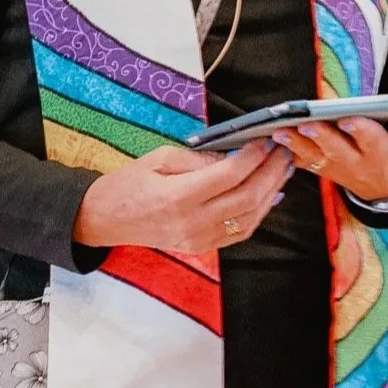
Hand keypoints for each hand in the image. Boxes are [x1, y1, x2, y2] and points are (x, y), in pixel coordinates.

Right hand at [73, 139, 292, 253]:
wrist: (104, 219)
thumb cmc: (127, 184)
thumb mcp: (159, 158)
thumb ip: (199, 158)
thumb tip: (233, 156)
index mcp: (178, 197)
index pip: (229, 175)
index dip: (252, 157)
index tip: (264, 141)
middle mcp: (192, 222)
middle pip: (247, 197)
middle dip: (270, 172)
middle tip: (284, 152)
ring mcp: (199, 239)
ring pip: (249, 218)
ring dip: (271, 193)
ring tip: (283, 170)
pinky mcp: (201, 246)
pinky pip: (239, 232)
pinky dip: (259, 213)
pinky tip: (269, 196)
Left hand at [271, 112, 387, 203]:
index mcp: (382, 154)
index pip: (371, 141)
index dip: (361, 131)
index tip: (349, 119)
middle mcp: (356, 163)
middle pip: (337, 149)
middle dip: (321, 136)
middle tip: (305, 123)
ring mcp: (337, 168)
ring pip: (314, 156)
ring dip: (296, 144)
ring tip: (279, 131)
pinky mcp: (322, 168)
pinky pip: (302, 162)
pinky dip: (286, 151)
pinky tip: (271, 139)